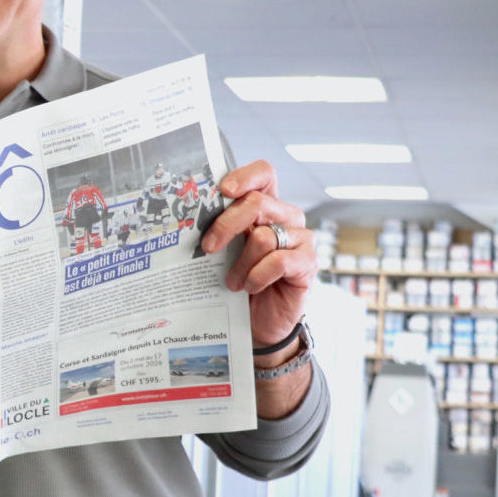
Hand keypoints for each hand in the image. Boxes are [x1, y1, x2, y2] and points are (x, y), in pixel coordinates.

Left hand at [198, 161, 316, 349]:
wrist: (258, 322)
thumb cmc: (239, 281)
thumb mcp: (225, 252)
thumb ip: (219, 231)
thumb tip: (190, 219)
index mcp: (266, 206)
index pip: (263, 174)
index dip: (245, 176)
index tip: (223, 190)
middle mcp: (287, 217)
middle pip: (257, 203)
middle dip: (226, 225)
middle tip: (208, 247)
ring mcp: (300, 239)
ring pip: (263, 237)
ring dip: (240, 264)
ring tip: (233, 282)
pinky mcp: (307, 263)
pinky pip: (277, 261)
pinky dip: (257, 276)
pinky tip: (251, 287)